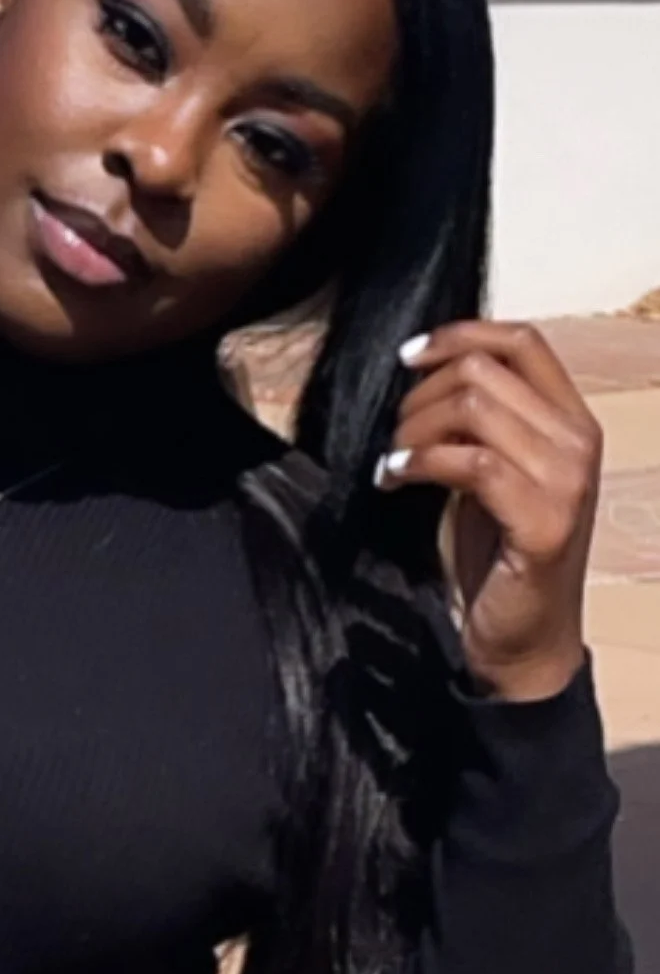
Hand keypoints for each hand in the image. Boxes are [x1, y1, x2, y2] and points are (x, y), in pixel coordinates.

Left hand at [376, 322, 600, 701]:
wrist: (525, 638)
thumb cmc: (501, 551)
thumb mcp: (496, 467)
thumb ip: (483, 417)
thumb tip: (426, 367)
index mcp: (573, 420)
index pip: (523, 340)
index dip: (460, 334)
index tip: (409, 355)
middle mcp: (579, 442)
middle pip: (484, 370)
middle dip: (421, 394)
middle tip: (396, 433)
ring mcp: (567, 481)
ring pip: (473, 409)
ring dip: (415, 428)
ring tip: (395, 459)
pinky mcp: (543, 521)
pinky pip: (469, 462)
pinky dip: (417, 463)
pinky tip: (394, 478)